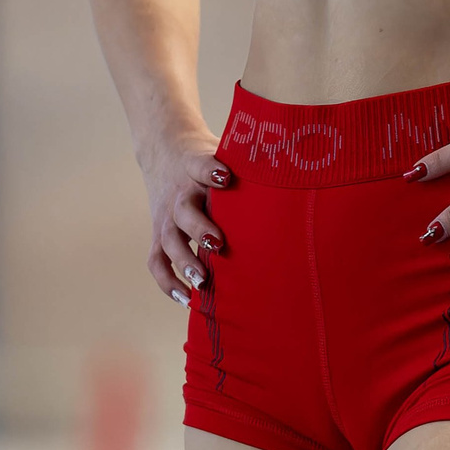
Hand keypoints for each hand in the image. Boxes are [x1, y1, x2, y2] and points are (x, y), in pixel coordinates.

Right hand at [141, 137, 231, 305]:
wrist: (164, 150)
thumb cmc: (206, 161)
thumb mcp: (222, 152)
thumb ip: (246, 165)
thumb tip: (292, 175)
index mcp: (195, 167)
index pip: (201, 165)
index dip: (210, 170)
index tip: (225, 177)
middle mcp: (179, 193)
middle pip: (183, 210)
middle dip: (199, 228)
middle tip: (218, 244)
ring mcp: (166, 215)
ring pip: (168, 239)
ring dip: (184, 261)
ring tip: (202, 282)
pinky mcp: (158, 233)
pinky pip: (156, 260)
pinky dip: (167, 282)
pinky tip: (187, 299)